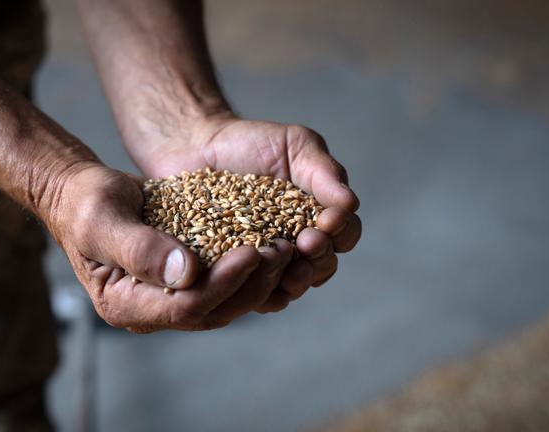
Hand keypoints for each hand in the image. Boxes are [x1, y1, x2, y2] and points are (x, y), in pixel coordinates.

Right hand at [43, 164, 288, 331]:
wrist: (82, 194)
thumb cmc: (84, 203)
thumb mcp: (102, 219)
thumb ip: (139, 248)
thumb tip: (186, 273)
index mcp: (124, 305)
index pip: (186, 307)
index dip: (223, 283)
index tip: (252, 252)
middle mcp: (150, 310)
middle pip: (213, 311)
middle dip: (250, 284)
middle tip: (281, 250)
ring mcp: (168, 298)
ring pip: (225, 301)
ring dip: (257, 279)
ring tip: (284, 248)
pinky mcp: (184, 280)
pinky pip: (223, 282)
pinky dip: (248, 268)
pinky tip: (271, 245)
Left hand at [131, 115, 361, 313]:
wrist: (198, 146)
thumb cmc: (252, 144)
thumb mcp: (294, 145)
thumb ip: (323, 170)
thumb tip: (350, 202)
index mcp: (318, 219)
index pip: (345, 235)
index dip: (343, 231)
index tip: (329, 219)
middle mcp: (297, 248)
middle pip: (322, 268)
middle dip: (319, 257)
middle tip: (307, 241)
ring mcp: (266, 264)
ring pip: (289, 288)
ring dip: (293, 279)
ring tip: (283, 261)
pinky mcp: (233, 274)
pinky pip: (249, 295)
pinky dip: (254, 290)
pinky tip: (249, 274)